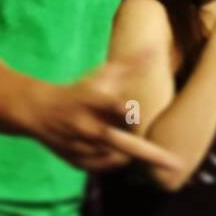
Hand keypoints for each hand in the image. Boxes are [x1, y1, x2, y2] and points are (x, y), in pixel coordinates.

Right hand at [18, 57, 183, 172]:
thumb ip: (130, 65)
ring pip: (119, 155)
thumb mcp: (102, 75)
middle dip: (150, 154)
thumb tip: (154, 50)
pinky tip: (115, 148)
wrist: (39, 111)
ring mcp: (81, 147)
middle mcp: (86, 126)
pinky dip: (117, 159)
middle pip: (121, 143)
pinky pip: (107, 165)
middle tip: (176, 163)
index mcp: (92, 101)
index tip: (133, 109)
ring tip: (121, 133)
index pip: (116, 108)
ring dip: (129, 147)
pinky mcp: (77, 161)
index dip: (127, 109)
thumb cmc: (79, 90)